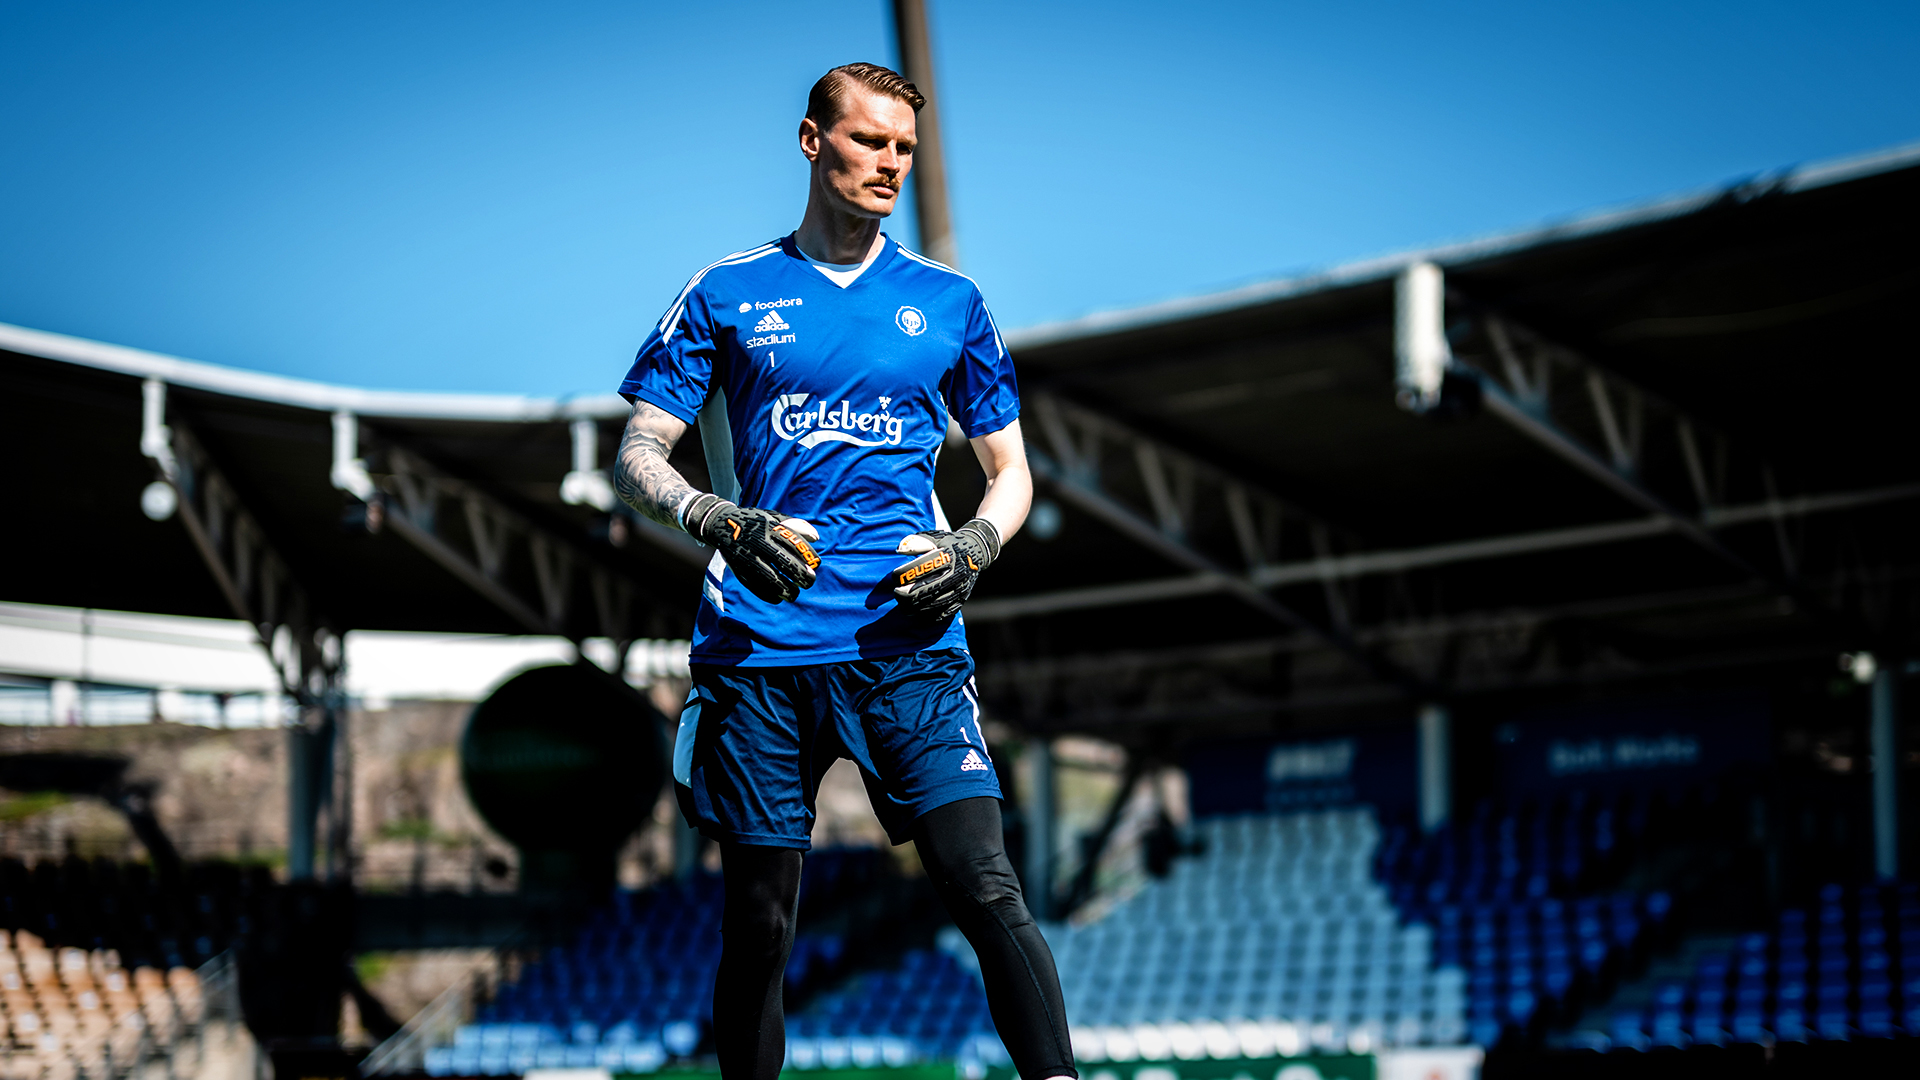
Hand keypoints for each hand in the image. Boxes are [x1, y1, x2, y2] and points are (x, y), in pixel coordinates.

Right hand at [682, 493, 820, 603]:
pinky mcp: (738, 570)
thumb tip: (816, 538)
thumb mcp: (773, 517)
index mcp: (769, 528)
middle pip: (785, 562)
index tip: (816, 564)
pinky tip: (778, 598)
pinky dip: (768, 595)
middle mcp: (758, 543)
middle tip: (809, 582)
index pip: (794, 543)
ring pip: (770, 579)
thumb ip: (795, 526)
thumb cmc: (755, 522)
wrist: (721, 525)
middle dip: (801, 575)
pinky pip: (755, 587)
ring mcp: (747, 558)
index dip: (808, 555)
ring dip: (786, 590)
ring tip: (794, 594)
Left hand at [889, 518, 1000, 620]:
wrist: (977, 550)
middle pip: (927, 589)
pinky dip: (930, 614)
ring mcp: (960, 587)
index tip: (895, 577)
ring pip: (935, 603)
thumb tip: (900, 550)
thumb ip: (917, 542)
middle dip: (907, 595)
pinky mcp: (963, 598)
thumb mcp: (935, 537)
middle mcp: (955, 573)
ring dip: (916, 607)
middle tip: (897, 593)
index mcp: (948, 556)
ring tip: (904, 605)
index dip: (904, 574)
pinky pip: (945, 611)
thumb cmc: (950, 543)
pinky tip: (918, 611)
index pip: (921, 568)